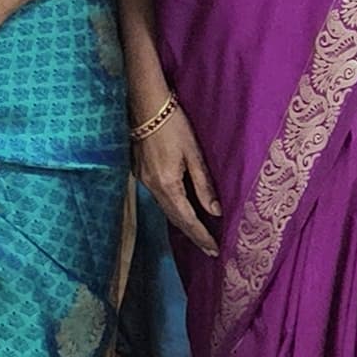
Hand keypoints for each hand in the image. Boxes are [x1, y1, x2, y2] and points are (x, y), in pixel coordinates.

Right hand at [132, 96, 222, 253]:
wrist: (145, 106)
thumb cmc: (173, 125)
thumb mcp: (194, 153)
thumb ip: (204, 184)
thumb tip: (215, 211)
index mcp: (168, 184)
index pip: (188, 219)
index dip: (202, 236)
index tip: (214, 250)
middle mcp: (153, 187)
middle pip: (175, 219)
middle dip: (193, 235)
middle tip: (209, 249)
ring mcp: (144, 180)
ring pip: (166, 210)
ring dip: (182, 224)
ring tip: (198, 234)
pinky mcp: (140, 173)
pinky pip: (159, 199)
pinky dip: (173, 210)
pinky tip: (181, 211)